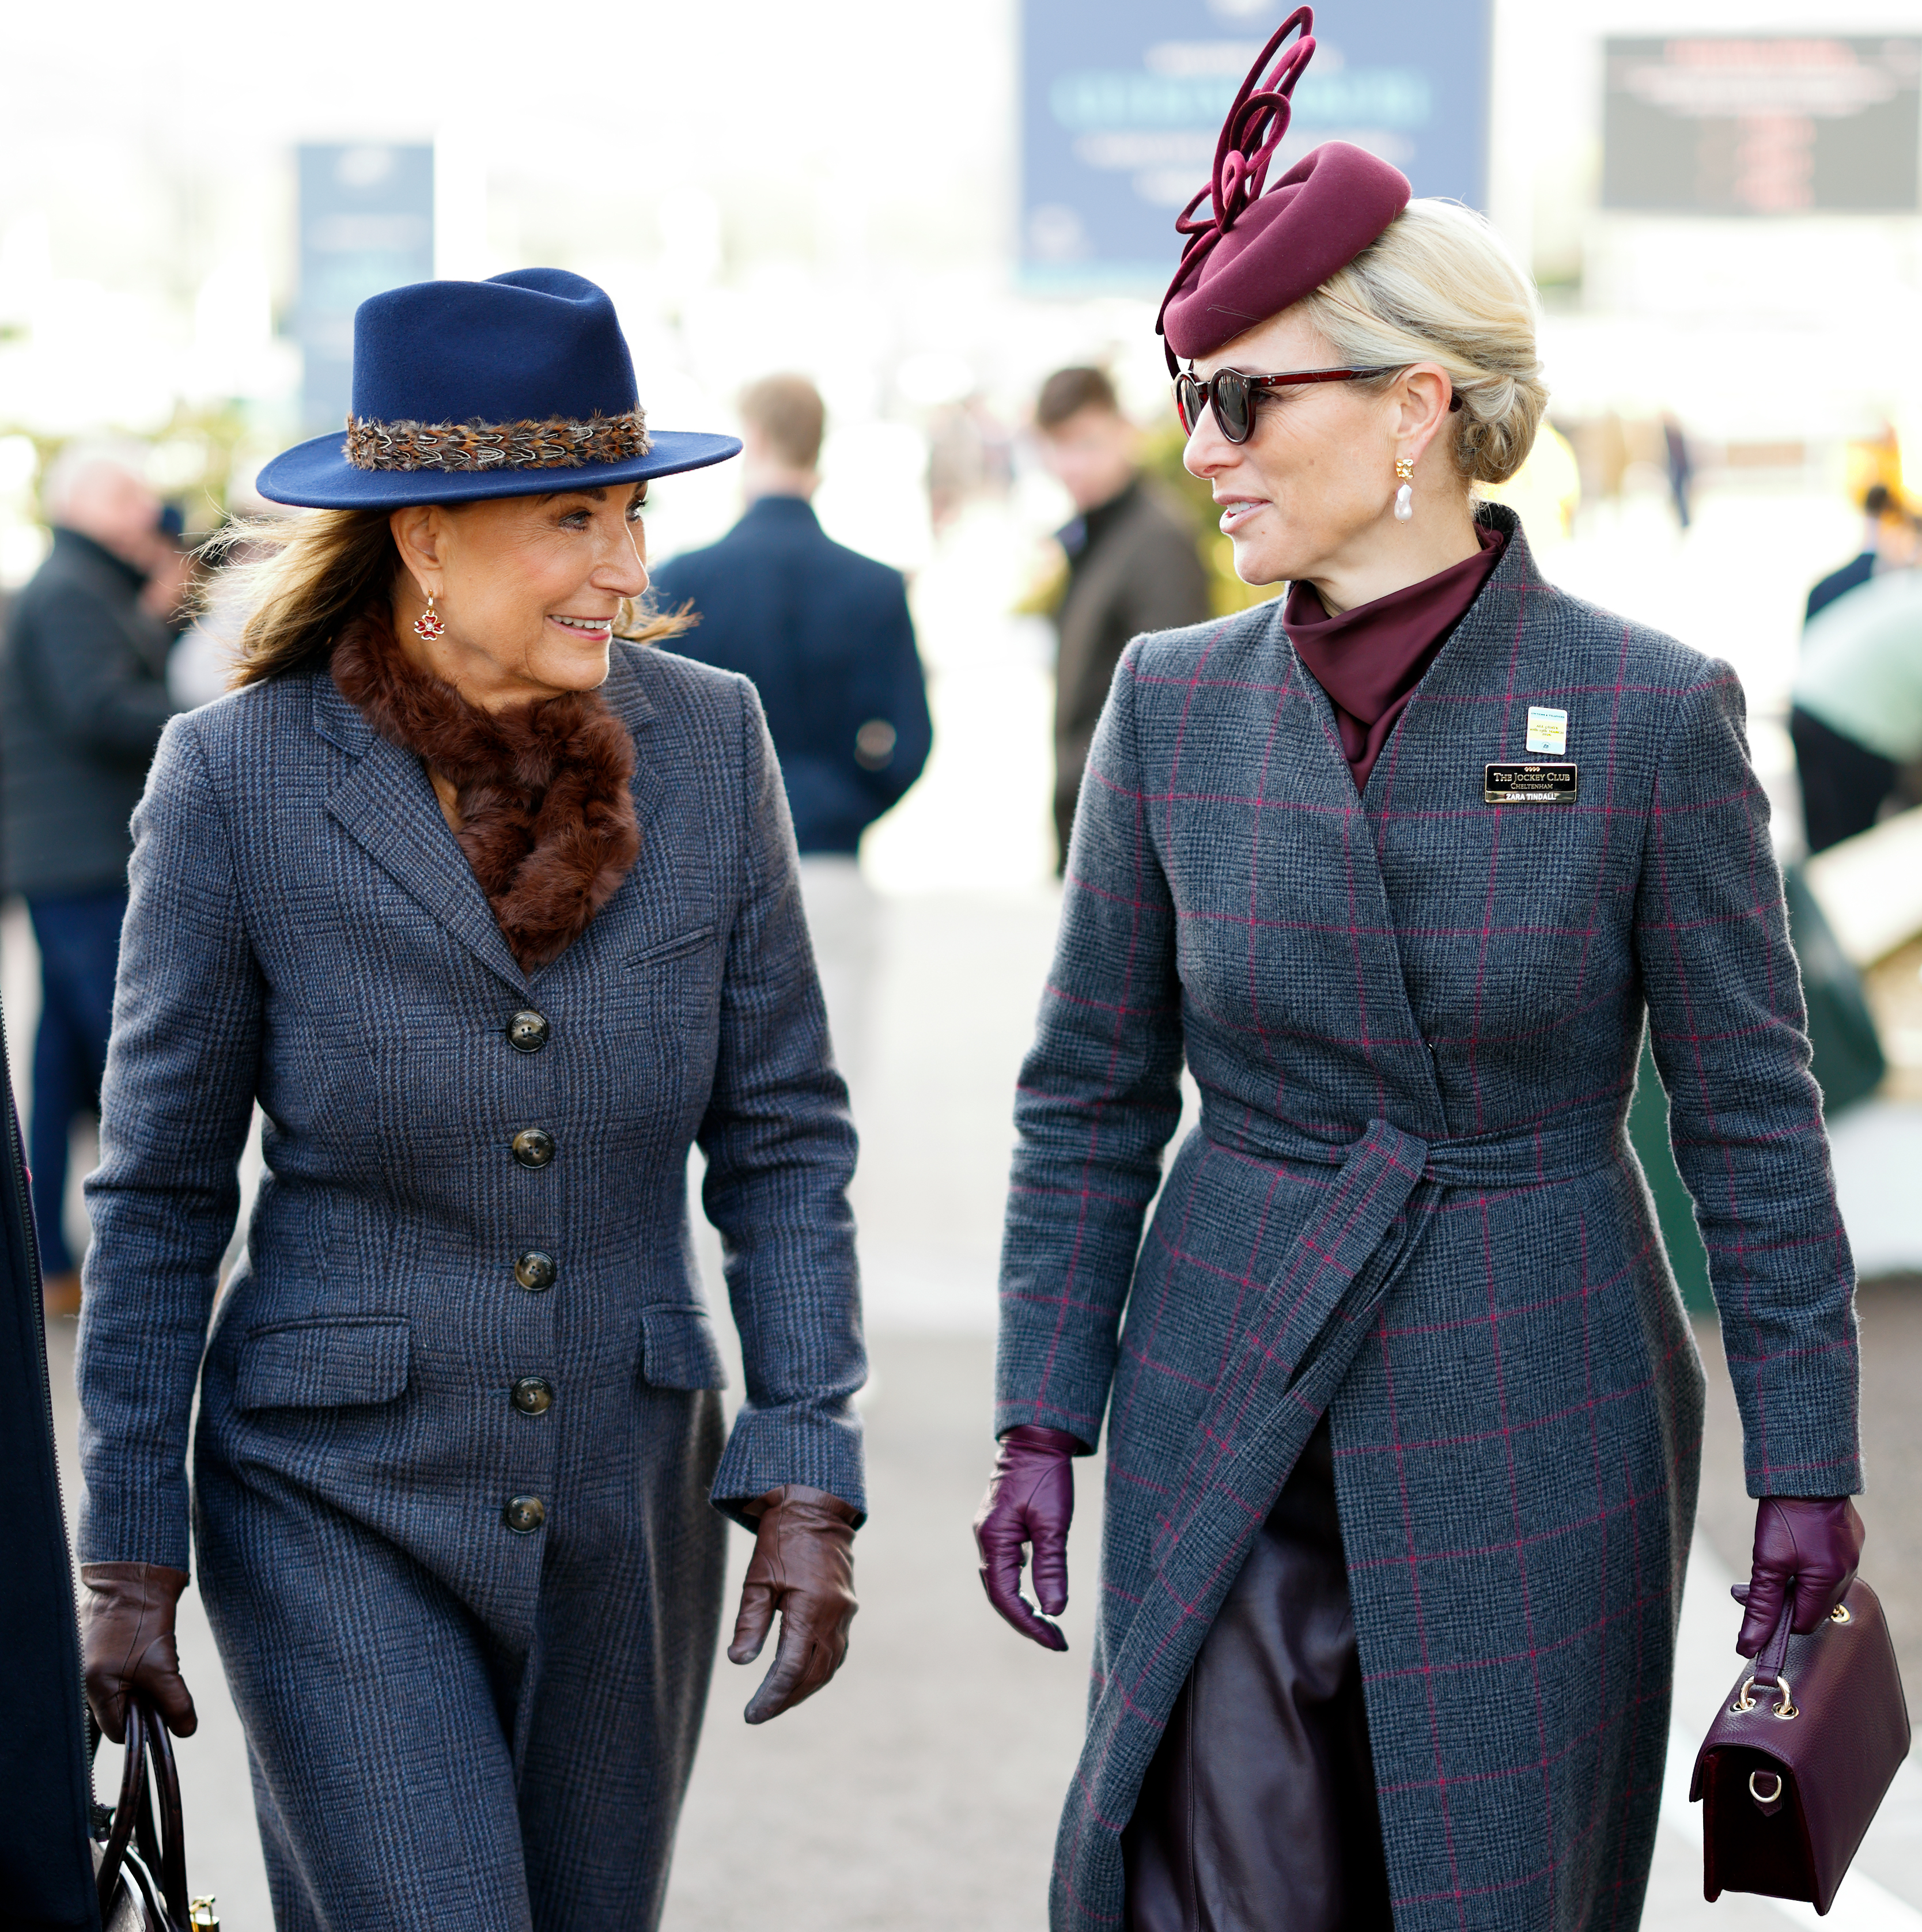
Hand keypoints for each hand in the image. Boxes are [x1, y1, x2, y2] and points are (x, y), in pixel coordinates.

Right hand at [80, 1562, 196, 1742]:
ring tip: (152, 1655)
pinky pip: (119, 1672)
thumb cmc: (143, 1617)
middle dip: (144, 1701)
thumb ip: (175, 1701)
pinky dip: (136, 1667)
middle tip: (159, 1675)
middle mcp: (83, 1681)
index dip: (146, 1723)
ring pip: (123, 1690)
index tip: (164, 1707)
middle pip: (120, 1711)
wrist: (135, 1574)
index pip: (119, 1731)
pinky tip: (143, 1647)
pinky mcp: (96, 1649)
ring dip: (143, 1682)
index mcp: (93, 1689)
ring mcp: (87, 1664)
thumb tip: (185, 1731)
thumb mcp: (162, 1664)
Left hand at [727, 1485, 858, 1723]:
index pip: (792, 1667)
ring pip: (829, 1665)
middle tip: (760, 1713)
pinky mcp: (846, 1607)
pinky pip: (836, 1650)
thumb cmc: (782, 1538)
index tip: (751, 1715)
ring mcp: (845, 1612)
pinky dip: (818, 1669)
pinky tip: (802, 1675)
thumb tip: (739, 1662)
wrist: (816, 1507)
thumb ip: (750, 1621)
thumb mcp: (759, 1577)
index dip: (771, 1695)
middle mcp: (835, 1615)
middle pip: (814, 1674)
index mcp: (812, 1608)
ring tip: (778, 1701)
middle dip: (787, 1698)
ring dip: (804, 1687)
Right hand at [973, 1425, 1080, 1650]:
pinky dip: (1019, 1588)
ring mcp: (989, 1534)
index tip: (1056, 1642)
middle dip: (1026, 1622)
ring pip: (1000, 1583)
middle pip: (999, 1594)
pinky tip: (1037, 1596)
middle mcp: (984, 1539)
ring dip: (1022, 1607)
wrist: (1036, 1439)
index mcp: (993, 1539)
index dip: (1030, 1624)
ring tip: (1049, 1627)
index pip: (1005, 1597)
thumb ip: (1051, 1566)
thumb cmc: (1046, 1476)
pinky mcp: (998, 1528)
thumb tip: (1053, 1610)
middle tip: (1056, 1642)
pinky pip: (1004, 1568)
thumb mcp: (1053, 1522)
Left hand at [1734, 1497, 1864, 1655]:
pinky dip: (1802, 1566)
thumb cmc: (1786, 1514)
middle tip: (1743, 1590)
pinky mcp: (1846, 1539)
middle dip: (1777, 1601)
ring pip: (1816, 1586)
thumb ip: (1761, 1606)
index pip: (1803, 1624)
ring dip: (1787, 1583)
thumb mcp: (1768, 1561)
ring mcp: (1849, 1555)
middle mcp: (1847, 1572)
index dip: (1775, 1622)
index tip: (1750, 1611)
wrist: (1804, 1469)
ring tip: (1761, 1570)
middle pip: (1809, 1606)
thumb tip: (1749, 1645)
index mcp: (1831, 1582)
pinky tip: (1784, 1552)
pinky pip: (1824, 1566)